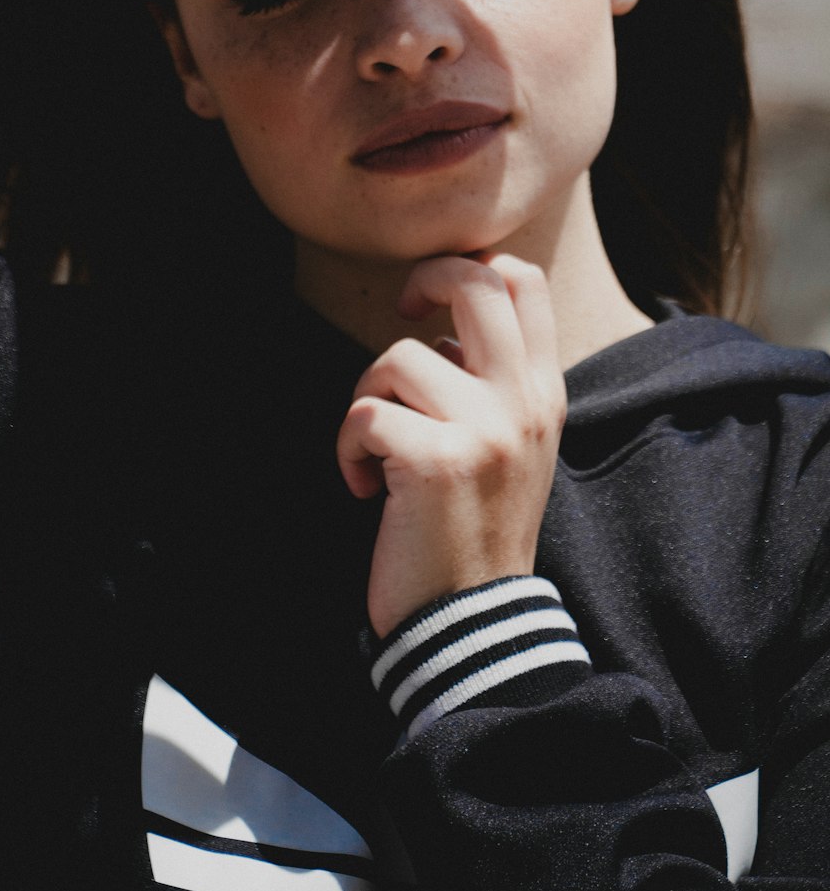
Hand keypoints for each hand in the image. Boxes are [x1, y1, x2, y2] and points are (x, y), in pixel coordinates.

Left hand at [336, 255, 565, 639]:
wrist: (475, 624)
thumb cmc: (475, 526)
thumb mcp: (512, 443)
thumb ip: (492, 379)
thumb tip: (442, 313)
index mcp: (543, 392)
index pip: (524, 283)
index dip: (469, 266)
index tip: (429, 301)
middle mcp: (523, 403)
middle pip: (474, 284)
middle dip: (423, 281)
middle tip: (399, 315)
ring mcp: (485, 430)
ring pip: (398, 357)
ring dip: (367, 399)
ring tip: (377, 453)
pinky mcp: (436, 462)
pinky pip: (365, 415)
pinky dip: (347, 450)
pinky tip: (364, 486)